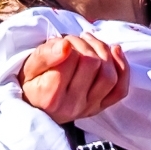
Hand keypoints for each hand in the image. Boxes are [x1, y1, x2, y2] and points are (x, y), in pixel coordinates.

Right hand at [15, 32, 130, 123]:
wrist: (34, 105)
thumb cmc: (31, 82)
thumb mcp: (28, 66)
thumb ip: (45, 55)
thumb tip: (65, 45)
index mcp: (50, 95)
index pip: (71, 58)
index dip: (69, 43)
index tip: (62, 42)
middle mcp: (71, 106)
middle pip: (93, 64)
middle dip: (85, 44)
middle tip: (74, 40)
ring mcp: (88, 109)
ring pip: (109, 76)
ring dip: (103, 51)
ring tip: (90, 43)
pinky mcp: (99, 108)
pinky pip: (120, 90)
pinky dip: (122, 68)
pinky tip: (114, 51)